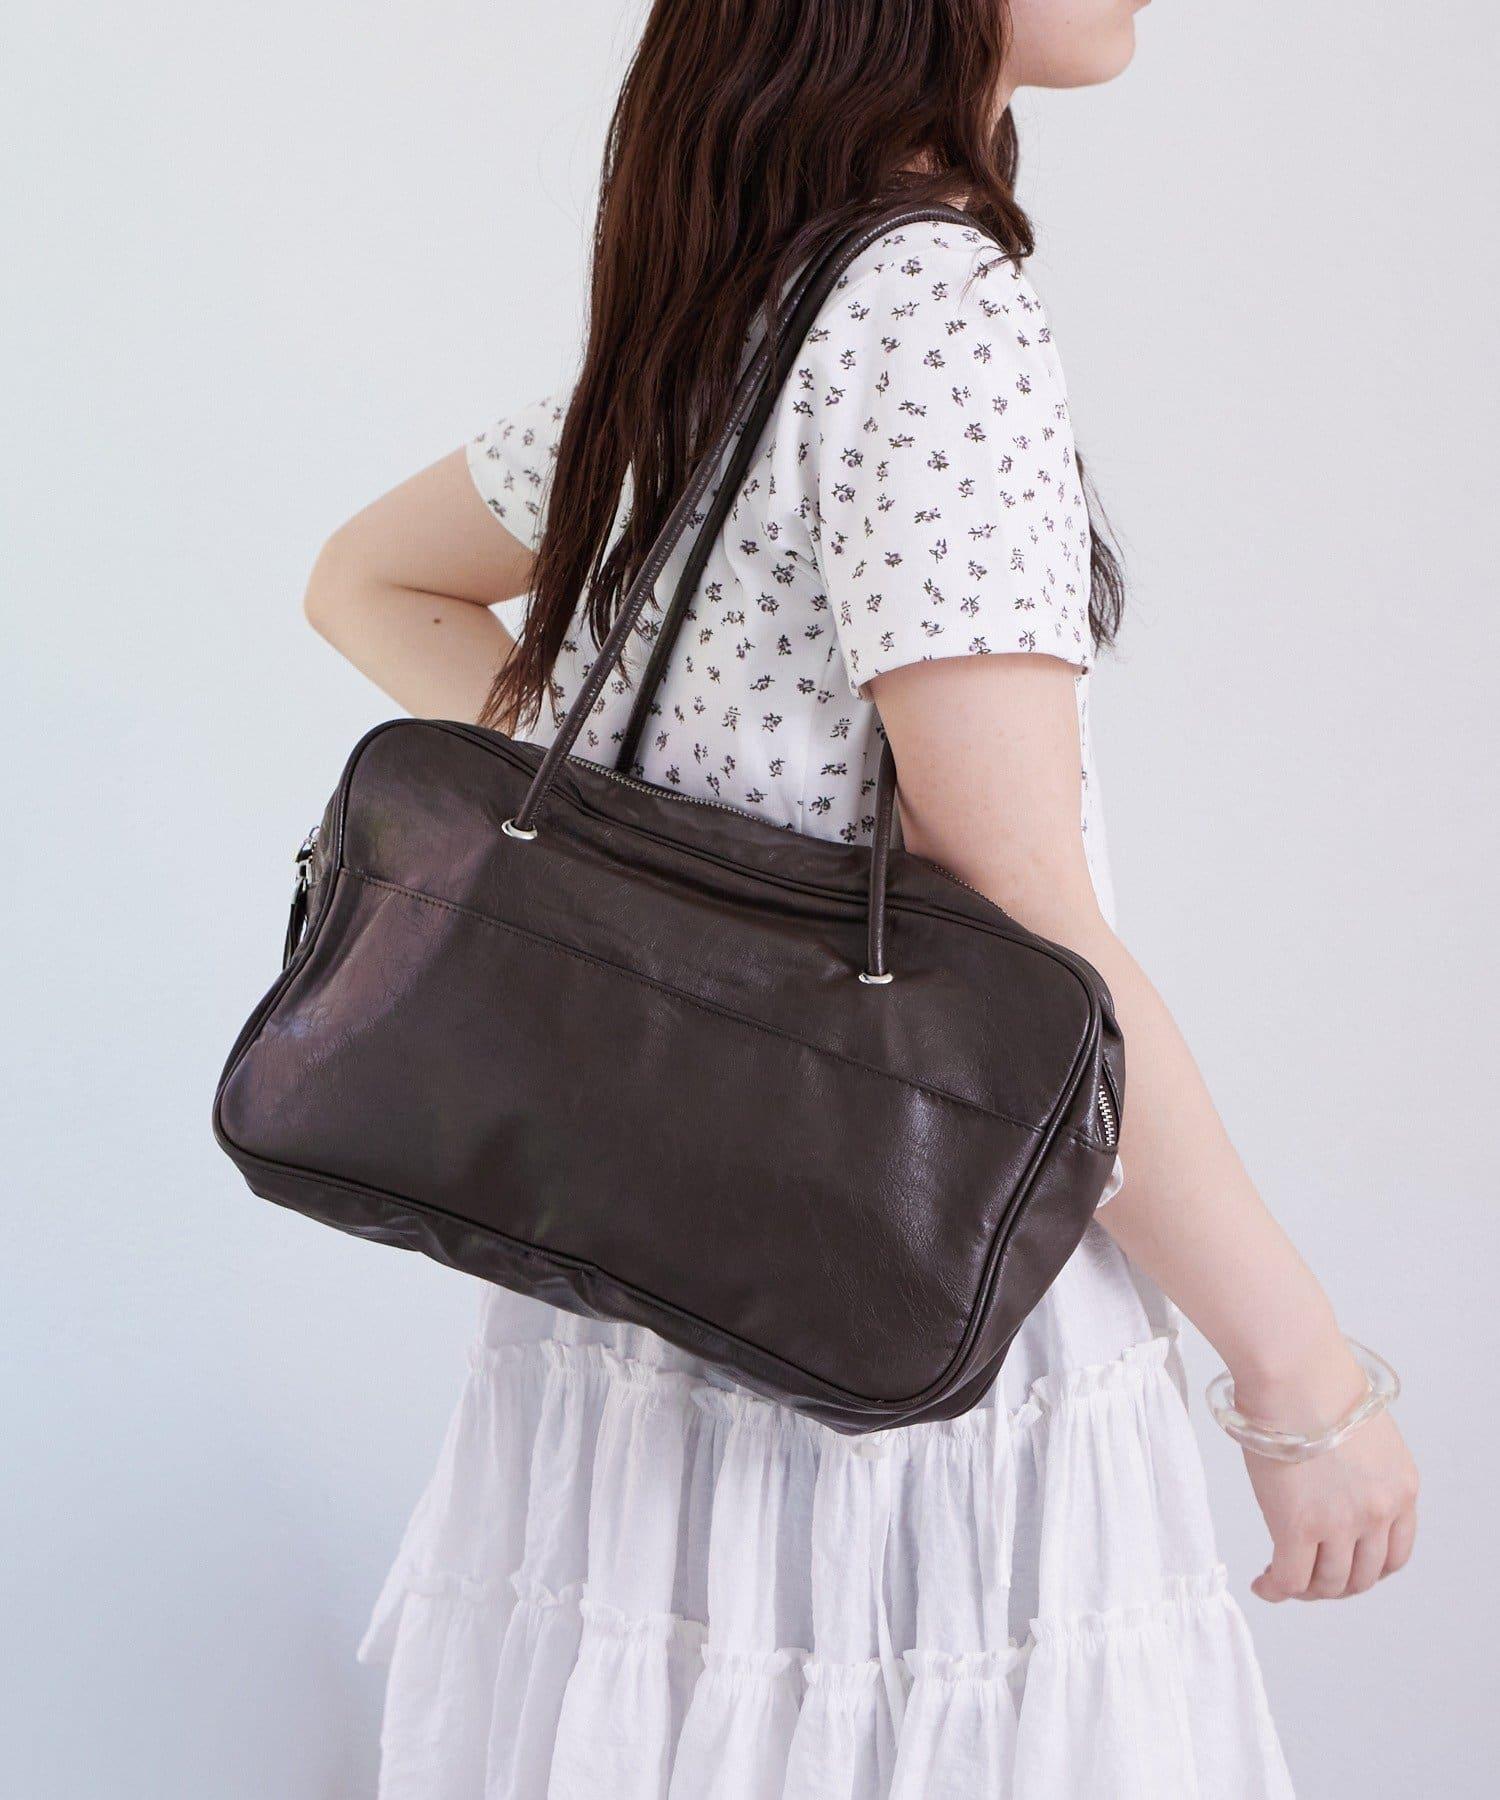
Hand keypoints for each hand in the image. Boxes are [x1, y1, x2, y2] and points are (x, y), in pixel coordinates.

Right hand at [1237, 1354, 1418, 1601]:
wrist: (1294, 1372)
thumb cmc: (1315, 1382)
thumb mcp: (1362, 1432)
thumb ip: (1360, 1469)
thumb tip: (1330, 1482)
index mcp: (1400, 1488)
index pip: (1395, 1555)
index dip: (1367, 1569)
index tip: (1343, 1566)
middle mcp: (1378, 1512)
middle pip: (1362, 1576)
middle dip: (1334, 1584)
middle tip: (1308, 1577)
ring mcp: (1341, 1523)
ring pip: (1328, 1583)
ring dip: (1305, 1588)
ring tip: (1280, 1577)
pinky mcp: (1299, 1527)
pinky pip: (1290, 1578)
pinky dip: (1276, 1588)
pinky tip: (1264, 1582)